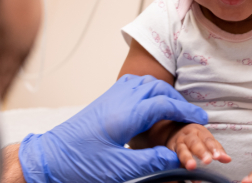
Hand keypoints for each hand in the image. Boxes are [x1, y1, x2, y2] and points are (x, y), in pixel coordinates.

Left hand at [18, 75, 207, 182]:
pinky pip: (131, 85)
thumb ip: (151, 161)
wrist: (49, 157)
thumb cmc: (79, 163)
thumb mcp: (120, 168)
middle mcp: (119, 99)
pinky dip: (147, 90)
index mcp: (126, 114)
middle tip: (191, 116)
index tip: (202, 119)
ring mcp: (110, 97)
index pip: (164, 104)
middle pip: (157, 88)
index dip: (186, 111)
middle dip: (177, 100)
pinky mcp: (104, 100)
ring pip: (144, 83)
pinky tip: (150, 104)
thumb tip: (176, 158)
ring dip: (162, 92)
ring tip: (173, 109)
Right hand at [166, 123, 231, 169]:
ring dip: (187, 159)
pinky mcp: (170, 151)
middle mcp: (188, 136)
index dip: (213, 148)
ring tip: (192, 167)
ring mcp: (178, 143)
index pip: (207, 139)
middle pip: (194, 143)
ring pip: (182, 150)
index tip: (218, 157)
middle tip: (207, 161)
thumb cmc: (194, 137)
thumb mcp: (205, 138)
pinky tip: (186, 176)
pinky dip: (180, 168)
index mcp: (198, 131)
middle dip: (201, 151)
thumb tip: (228, 159)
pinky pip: (175, 159)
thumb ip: (217, 149)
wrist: (173, 131)